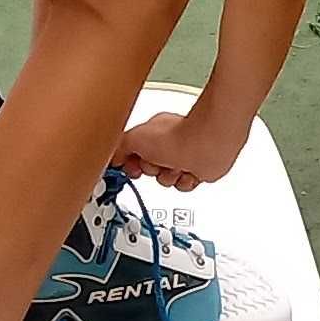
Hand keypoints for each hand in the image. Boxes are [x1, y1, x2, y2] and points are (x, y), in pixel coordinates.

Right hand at [116, 100, 248, 189]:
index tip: (127, 167)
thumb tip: (113, 157)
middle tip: (156, 163)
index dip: (129, 163)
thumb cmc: (177, 135)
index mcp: (152, 134)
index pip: (133, 153)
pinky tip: (187, 172)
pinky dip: (184, 182)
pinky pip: (182, 186)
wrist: (206, 144)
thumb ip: (118, 148)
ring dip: (168, 177)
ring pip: (165, 180)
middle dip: (150, 171)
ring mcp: (183, 158)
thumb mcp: (133, 138)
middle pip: (148, 170)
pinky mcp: (196, 170)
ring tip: (175, 167)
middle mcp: (168, 145)